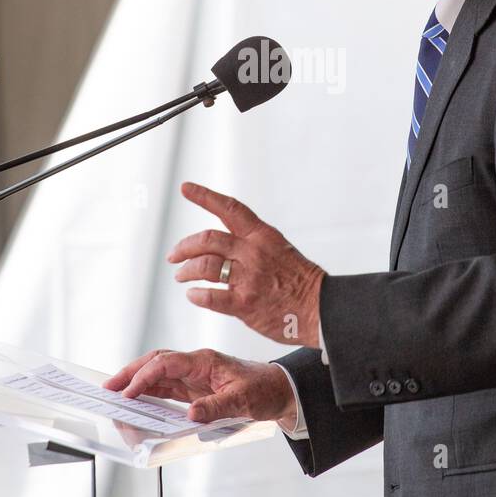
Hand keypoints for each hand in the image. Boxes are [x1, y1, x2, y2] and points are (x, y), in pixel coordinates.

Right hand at [103, 348, 297, 425]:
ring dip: (136, 380)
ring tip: (115, 391)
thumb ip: (216, 407)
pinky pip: (167, 385)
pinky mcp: (195, 386)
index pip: (167, 363)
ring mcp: (194, 375)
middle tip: (108, 386)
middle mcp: (195, 364)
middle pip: (156, 361)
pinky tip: (137, 397)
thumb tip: (190, 413)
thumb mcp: (242, 400)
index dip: (145, 376)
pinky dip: (149, 390)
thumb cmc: (263, 389)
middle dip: (131, 372)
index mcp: (204, 361)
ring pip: (158, 372)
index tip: (129, 392)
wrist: (279, 389)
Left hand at [168, 182, 325, 345]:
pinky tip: (193, 296)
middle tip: (173, 255)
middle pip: (207, 240)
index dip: (204, 196)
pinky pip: (211, 296)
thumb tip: (227, 247)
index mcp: (262, 236)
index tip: (185, 188)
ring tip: (180, 277)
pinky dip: (197, 295)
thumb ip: (254, 245)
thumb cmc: (302, 282)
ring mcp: (249, 277)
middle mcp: (253, 252)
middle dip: (184, 246)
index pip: (229, 208)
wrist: (321, 308)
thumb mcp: (280, 250)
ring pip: (204, 266)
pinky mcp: (245, 304)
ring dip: (186, 271)